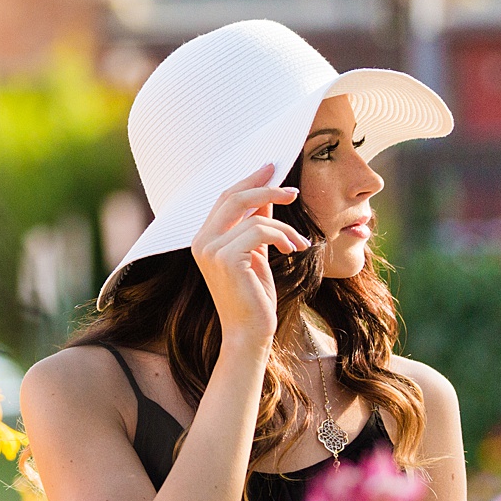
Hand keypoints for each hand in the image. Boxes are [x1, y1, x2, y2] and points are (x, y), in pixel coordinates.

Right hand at [189, 164, 309, 350]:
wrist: (249, 332)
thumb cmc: (253, 296)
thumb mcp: (256, 253)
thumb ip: (256, 224)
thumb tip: (267, 195)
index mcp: (203, 239)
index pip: (225, 199)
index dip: (249, 181)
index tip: (272, 168)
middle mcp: (201, 242)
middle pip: (233, 198)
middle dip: (266, 188)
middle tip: (293, 190)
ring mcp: (210, 250)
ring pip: (254, 216)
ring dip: (285, 227)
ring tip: (300, 242)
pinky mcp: (226, 258)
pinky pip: (261, 231)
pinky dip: (283, 236)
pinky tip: (295, 250)